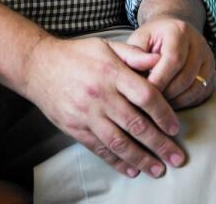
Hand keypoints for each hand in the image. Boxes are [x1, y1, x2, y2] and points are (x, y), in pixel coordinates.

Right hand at [21, 35, 186, 178]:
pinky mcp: (75, 128)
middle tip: (177, 158)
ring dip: (141, 159)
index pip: (145, 96)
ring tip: (158, 169)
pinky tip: (131, 169)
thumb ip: (134, 54)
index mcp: (111, 72)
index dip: (163, 114)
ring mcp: (86, 114)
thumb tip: (160, 60)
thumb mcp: (106, 45)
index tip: (176, 128)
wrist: (37, 66)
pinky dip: (117, 162)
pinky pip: (99, 149)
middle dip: (159, 144)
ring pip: (119, 142)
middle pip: (136, 124)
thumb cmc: (76, 54)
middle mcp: (100, 95)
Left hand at [127, 16, 215, 109]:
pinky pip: (202, 93)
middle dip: (167, 92)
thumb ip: (135, 55)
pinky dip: (186, 102)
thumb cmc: (152, 38)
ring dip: (176, 100)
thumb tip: (141, 76)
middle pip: (186, 77)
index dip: (159, 79)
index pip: (174, 59)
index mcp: (179, 31)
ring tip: (159, 102)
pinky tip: (171, 101)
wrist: (171, 32)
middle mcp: (199, 43)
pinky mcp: (212, 73)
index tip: (145, 91)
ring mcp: (208, 59)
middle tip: (151, 100)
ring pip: (196, 88)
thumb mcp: (139, 39)